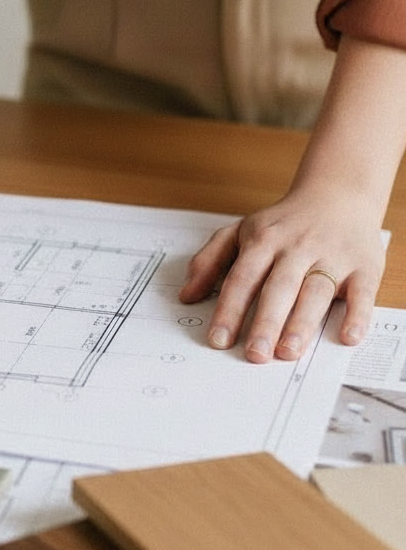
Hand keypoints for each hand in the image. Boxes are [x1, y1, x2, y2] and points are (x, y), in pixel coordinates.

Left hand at [179, 186, 385, 362]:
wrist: (338, 195)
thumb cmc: (283, 223)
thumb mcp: (240, 232)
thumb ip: (210, 261)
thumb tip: (186, 296)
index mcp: (263, 240)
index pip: (242, 278)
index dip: (229, 309)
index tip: (219, 340)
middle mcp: (297, 247)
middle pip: (279, 287)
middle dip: (266, 321)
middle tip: (255, 354)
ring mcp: (332, 255)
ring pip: (316, 290)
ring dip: (303, 322)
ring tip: (288, 351)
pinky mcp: (364, 265)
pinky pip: (363, 292)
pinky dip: (358, 314)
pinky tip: (347, 337)